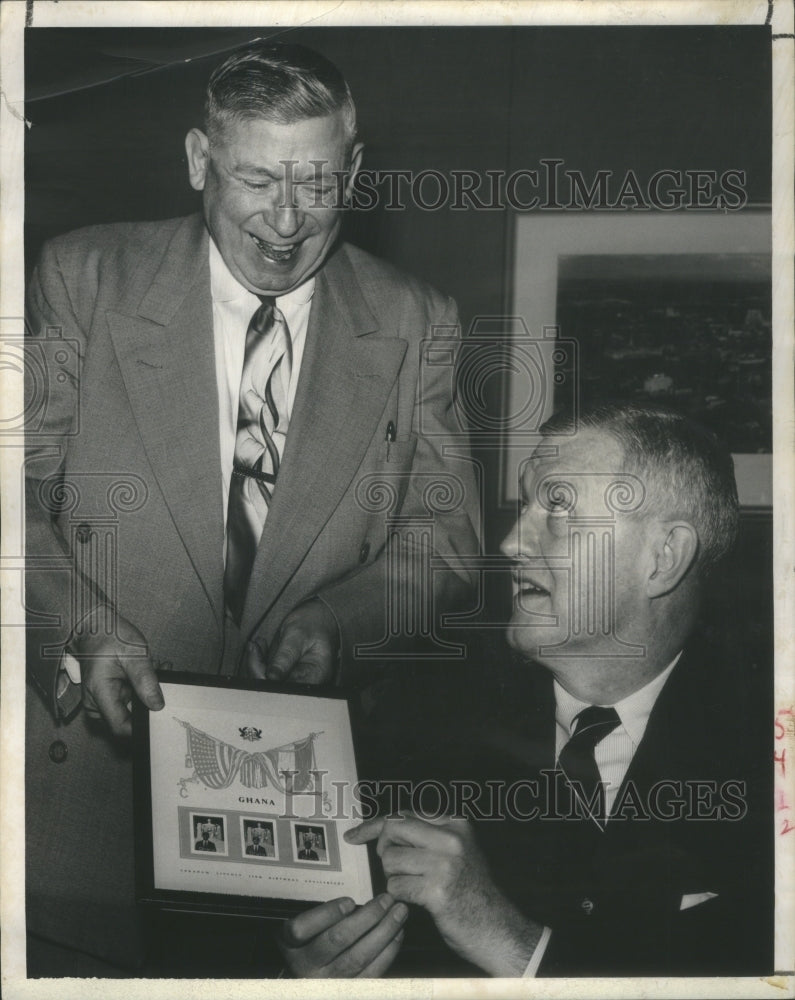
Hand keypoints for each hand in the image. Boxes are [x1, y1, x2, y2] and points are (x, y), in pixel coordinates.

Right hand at [70, 606, 163, 737]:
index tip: (161, 715)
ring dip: (148, 692)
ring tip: (158, 669)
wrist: (93, 626)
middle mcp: (97, 703)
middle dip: (150, 702)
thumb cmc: (108, 636)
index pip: (121, 727)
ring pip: (132, 708)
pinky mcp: (109, 695)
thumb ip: (145, 680)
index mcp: (99, 694)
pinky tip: (150, 670)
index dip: (142, 726)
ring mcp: (102, 700)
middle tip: (163, 680)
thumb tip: (157, 705)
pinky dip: (142, 687)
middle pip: (129, 719)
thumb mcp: (133, 654)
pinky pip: (129, 699)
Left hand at [244, 599, 339, 684]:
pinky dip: (258, 660)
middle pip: (276, 688)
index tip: (258, 664)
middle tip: (253, 648)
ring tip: (255, 644)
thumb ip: (285, 656)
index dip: (271, 683)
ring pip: (267, 681)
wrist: (315, 616)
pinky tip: (257, 646)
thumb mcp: (298, 635)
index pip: (290, 689)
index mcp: (315, 675)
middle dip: (258, 670)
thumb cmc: (313, 622)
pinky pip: (266, 673)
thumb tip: (272, 677)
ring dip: (256, 664)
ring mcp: (293, 677)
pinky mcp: (283, 672)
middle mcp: (304, 680)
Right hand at [280, 893, 406, 977]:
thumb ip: (321, 914)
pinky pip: (372, 973)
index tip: (350, 901)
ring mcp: (327, 982)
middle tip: (386, 899)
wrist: (310, 979)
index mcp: (291, 945)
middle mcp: (306, 966)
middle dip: (368, 916)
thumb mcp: (304, 928)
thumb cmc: (310, 944)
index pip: (301, 928)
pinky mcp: (348, 991)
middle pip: (338, 939)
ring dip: (384, 931)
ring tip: (398, 912)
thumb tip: (358, 898)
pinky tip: (397, 934)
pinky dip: (388, 951)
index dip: (328, 914)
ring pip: (359, 956)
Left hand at [345, 814, 540, 976]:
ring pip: (390, 860)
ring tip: (414, 887)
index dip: (374, 825)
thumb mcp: (457, 851)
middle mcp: (451, 837)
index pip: (404, 814)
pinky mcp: (437, 889)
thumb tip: (386, 829)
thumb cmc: (471, 892)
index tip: (354, 835)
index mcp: (455, 823)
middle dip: (384, 850)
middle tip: (394, 868)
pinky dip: (398, 896)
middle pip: (393, 830)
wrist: (497, 928)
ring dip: (393, 878)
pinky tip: (416, 901)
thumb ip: (427, 836)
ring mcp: (445, 862)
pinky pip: (395, 886)